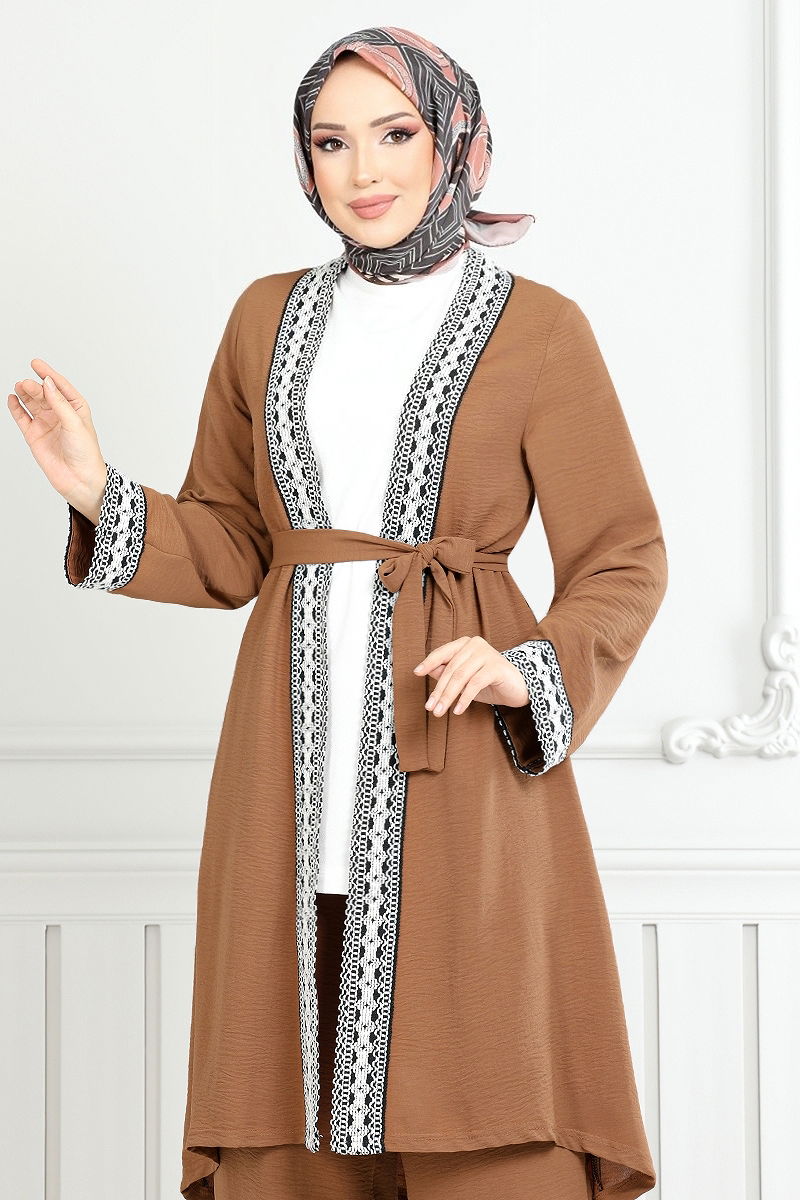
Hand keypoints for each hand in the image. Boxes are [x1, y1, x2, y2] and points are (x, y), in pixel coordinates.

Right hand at [7, 359, 107, 521]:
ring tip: (19, 386)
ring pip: (32, 403)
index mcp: (76, 408)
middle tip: (27, 384)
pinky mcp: (34, 435)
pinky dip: (16, 408)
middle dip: (35, 386)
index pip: (60, 386)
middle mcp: (60, 414)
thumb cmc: (86, 453)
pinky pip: (22, 417)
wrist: (80, 480)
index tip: (36, 363)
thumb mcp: (75, 424)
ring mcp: (46, 423)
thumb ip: (60, 403)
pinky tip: (12, 398)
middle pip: (44, 393)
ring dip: (25, 394)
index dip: (48, 373)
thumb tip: (48, 383)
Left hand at [413, 635, 529, 717]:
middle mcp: (475, 644)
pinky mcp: (496, 667)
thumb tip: (428, 671)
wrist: (518, 688)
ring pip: (460, 677)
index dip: (429, 662)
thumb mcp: (464, 679)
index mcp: (465, 644)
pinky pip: (475, 683)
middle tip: (430, 707)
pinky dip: (464, 698)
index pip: (443, 653)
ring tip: (440, 712)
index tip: (417, 673)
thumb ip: (447, 673)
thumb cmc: (488, 683)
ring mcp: (487, 654)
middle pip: (451, 669)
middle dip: (439, 690)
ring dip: (448, 696)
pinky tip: (458, 710)